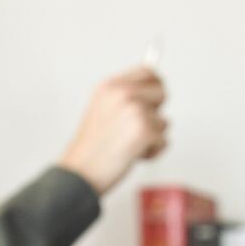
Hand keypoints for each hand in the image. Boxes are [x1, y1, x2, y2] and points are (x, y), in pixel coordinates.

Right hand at [58, 66, 167, 195]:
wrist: (80, 173)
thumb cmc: (91, 148)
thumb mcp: (102, 110)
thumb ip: (125, 97)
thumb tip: (156, 88)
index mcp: (110, 86)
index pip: (148, 72)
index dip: (155, 86)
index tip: (154, 101)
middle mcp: (123, 93)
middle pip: (162, 92)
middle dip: (156, 113)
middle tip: (136, 129)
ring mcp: (135, 111)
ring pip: (164, 121)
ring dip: (152, 137)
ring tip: (127, 146)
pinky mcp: (145, 131)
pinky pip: (164, 141)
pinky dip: (153, 152)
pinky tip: (133, 156)